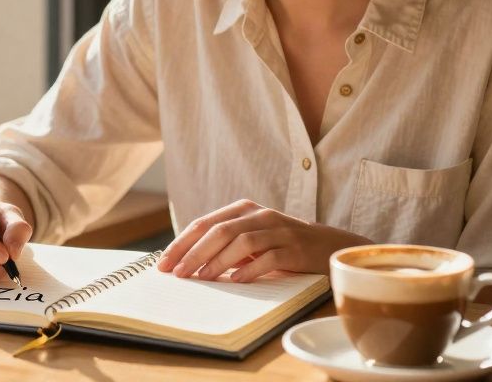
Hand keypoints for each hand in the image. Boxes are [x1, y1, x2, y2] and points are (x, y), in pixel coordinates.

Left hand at [156, 199, 368, 281]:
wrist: (327, 246)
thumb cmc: (280, 245)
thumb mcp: (250, 240)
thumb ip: (224, 246)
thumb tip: (186, 264)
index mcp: (243, 210)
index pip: (205, 223)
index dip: (182, 243)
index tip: (164, 263)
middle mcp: (260, 215)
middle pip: (220, 231)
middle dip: (194, 253)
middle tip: (178, 273)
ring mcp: (279, 230)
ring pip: (242, 242)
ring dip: (219, 261)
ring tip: (202, 278)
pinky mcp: (295, 248)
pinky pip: (270, 257)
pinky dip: (251, 270)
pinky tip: (237, 282)